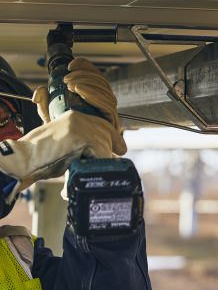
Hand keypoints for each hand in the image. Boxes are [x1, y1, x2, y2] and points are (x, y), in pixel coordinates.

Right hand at [0, 111, 124, 202]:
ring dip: (100, 162)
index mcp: (74, 116)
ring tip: (86, 172)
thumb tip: (98, 153)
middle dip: (111, 150)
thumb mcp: (64, 142)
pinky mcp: (82, 138)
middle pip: (107, 134)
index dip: (113, 138)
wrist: (24, 158)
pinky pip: (100, 154)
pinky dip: (95, 168)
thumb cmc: (39, 155)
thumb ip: (80, 143)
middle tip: (112, 163)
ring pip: (104, 146)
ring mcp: (81, 127)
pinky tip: (84, 173)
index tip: (120, 149)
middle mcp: (80, 118)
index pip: (103, 124)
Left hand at [32, 57, 125, 154]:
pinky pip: (108, 106)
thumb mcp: (49, 118)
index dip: (88, 69)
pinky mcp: (111, 126)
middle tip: (67, 80)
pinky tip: (81, 91)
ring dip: (88, 84)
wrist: (62, 156)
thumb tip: (40, 92)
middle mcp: (105, 110)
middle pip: (104, 85)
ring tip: (71, 86)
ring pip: (107, 93)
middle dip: (86, 76)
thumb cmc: (60, 138)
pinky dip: (94, 95)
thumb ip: (45, 103)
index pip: (98, 81)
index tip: (72, 65)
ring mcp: (109, 118)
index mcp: (95, 104)